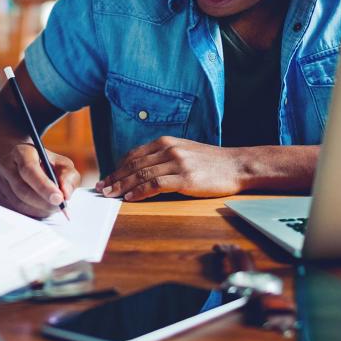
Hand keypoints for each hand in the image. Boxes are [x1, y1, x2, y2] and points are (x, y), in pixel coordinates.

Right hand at [0, 143, 81, 217]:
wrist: (26, 165)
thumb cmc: (47, 165)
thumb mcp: (62, 165)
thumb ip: (68, 176)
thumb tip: (65, 194)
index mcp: (21, 152)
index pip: (29, 170)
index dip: (44, 186)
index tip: (59, 198)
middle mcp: (6, 165)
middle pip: (22, 189)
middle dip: (44, 202)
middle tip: (60, 206)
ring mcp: (0, 182)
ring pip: (19, 203)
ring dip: (40, 209)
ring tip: (52, 206)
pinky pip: (15, 210)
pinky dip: (32, 213)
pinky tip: (41, 207)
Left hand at [96, 137, 246, 200]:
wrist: (238, 165)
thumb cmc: (213, 163)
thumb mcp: (186, 152)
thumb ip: (165, 157)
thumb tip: (143, 170)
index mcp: (167, 142)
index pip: (134, 155)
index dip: (118, 167)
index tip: (107, 178)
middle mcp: (169, 149)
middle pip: (133, 165)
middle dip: (115, 177)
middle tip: (102, 189)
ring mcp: (177, 163)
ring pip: (141, 175)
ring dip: (122, 186)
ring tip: (111, 195)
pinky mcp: (185, 178)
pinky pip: (154, 185)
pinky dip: (138, 192)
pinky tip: (129, 198)